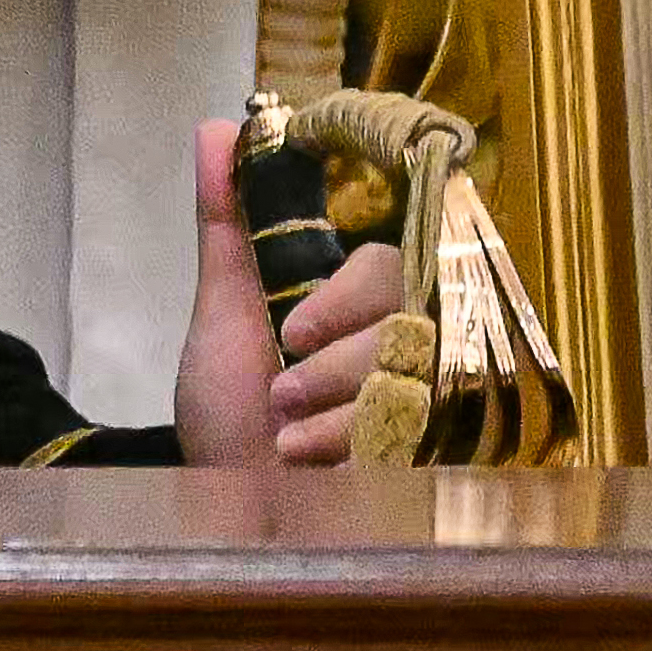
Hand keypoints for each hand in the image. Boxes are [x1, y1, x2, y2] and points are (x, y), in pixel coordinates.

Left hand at [168, 116, 414, 468]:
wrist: (231, 522)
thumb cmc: (229, 424)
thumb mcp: (221, 318)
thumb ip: (227, 226)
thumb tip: (215, 128)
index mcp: (356, 305)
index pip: (386, 266)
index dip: (345, 296)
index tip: (290, 332)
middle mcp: (400, 347)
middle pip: (414, 319)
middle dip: (341, 360)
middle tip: (283, 393)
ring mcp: (424, 406)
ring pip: (420, 377)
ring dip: (342, 409)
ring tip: (287, 440)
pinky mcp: (437, 462)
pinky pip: (428, 437)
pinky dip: (358, 450)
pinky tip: (313, 469)